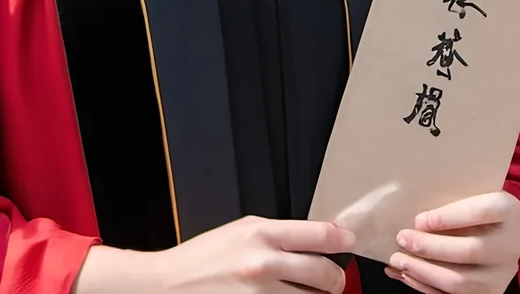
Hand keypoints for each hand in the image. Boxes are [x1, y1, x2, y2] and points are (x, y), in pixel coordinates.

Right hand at [74, 216, 355, 292]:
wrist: (169, 285)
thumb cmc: (205, 257)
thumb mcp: (242, 231)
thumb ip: (280, 234)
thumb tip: (320, 237)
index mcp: (262, 235)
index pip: (320, 235)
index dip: (343, 240)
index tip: (350, 242)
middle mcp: (264, 265)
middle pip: (326, 274)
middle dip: (335, 278)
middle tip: (332, 278)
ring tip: (306, 291)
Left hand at [385, 191, 519, 293]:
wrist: (502, 231)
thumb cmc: (477, 206)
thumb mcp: (473, 192)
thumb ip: (451, 196)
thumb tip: (408, 205)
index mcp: (509, 210)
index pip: (480, 211)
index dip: (448, 217)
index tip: (419, 220)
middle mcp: (512, 244)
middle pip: (470, 250)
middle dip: (430, 247)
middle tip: (402, 239)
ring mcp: (503, 274)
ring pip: (461, 281)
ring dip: (424, 272)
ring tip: (397, 260)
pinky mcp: (491, 293)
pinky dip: (427, 287)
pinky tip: (408, 275)